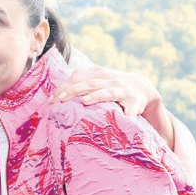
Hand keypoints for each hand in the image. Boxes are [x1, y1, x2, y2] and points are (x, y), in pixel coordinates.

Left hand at [53, 65, 175, 147]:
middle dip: (73, 91)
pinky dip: (127, 115)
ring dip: (96, 96)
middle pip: (89, 83)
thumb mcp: (98, 80)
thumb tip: (55, 95)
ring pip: (107, 92)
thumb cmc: (112, 86)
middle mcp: (110, 80)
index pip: (78, 77)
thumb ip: (80, 84)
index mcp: (98, 74)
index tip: (52, 99)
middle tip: (61, 100)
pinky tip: (122, 120)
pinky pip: (130, 110)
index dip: (64, 87)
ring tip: (85, 101)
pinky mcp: (135, 103)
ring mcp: (123, 91)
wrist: (143, 87)